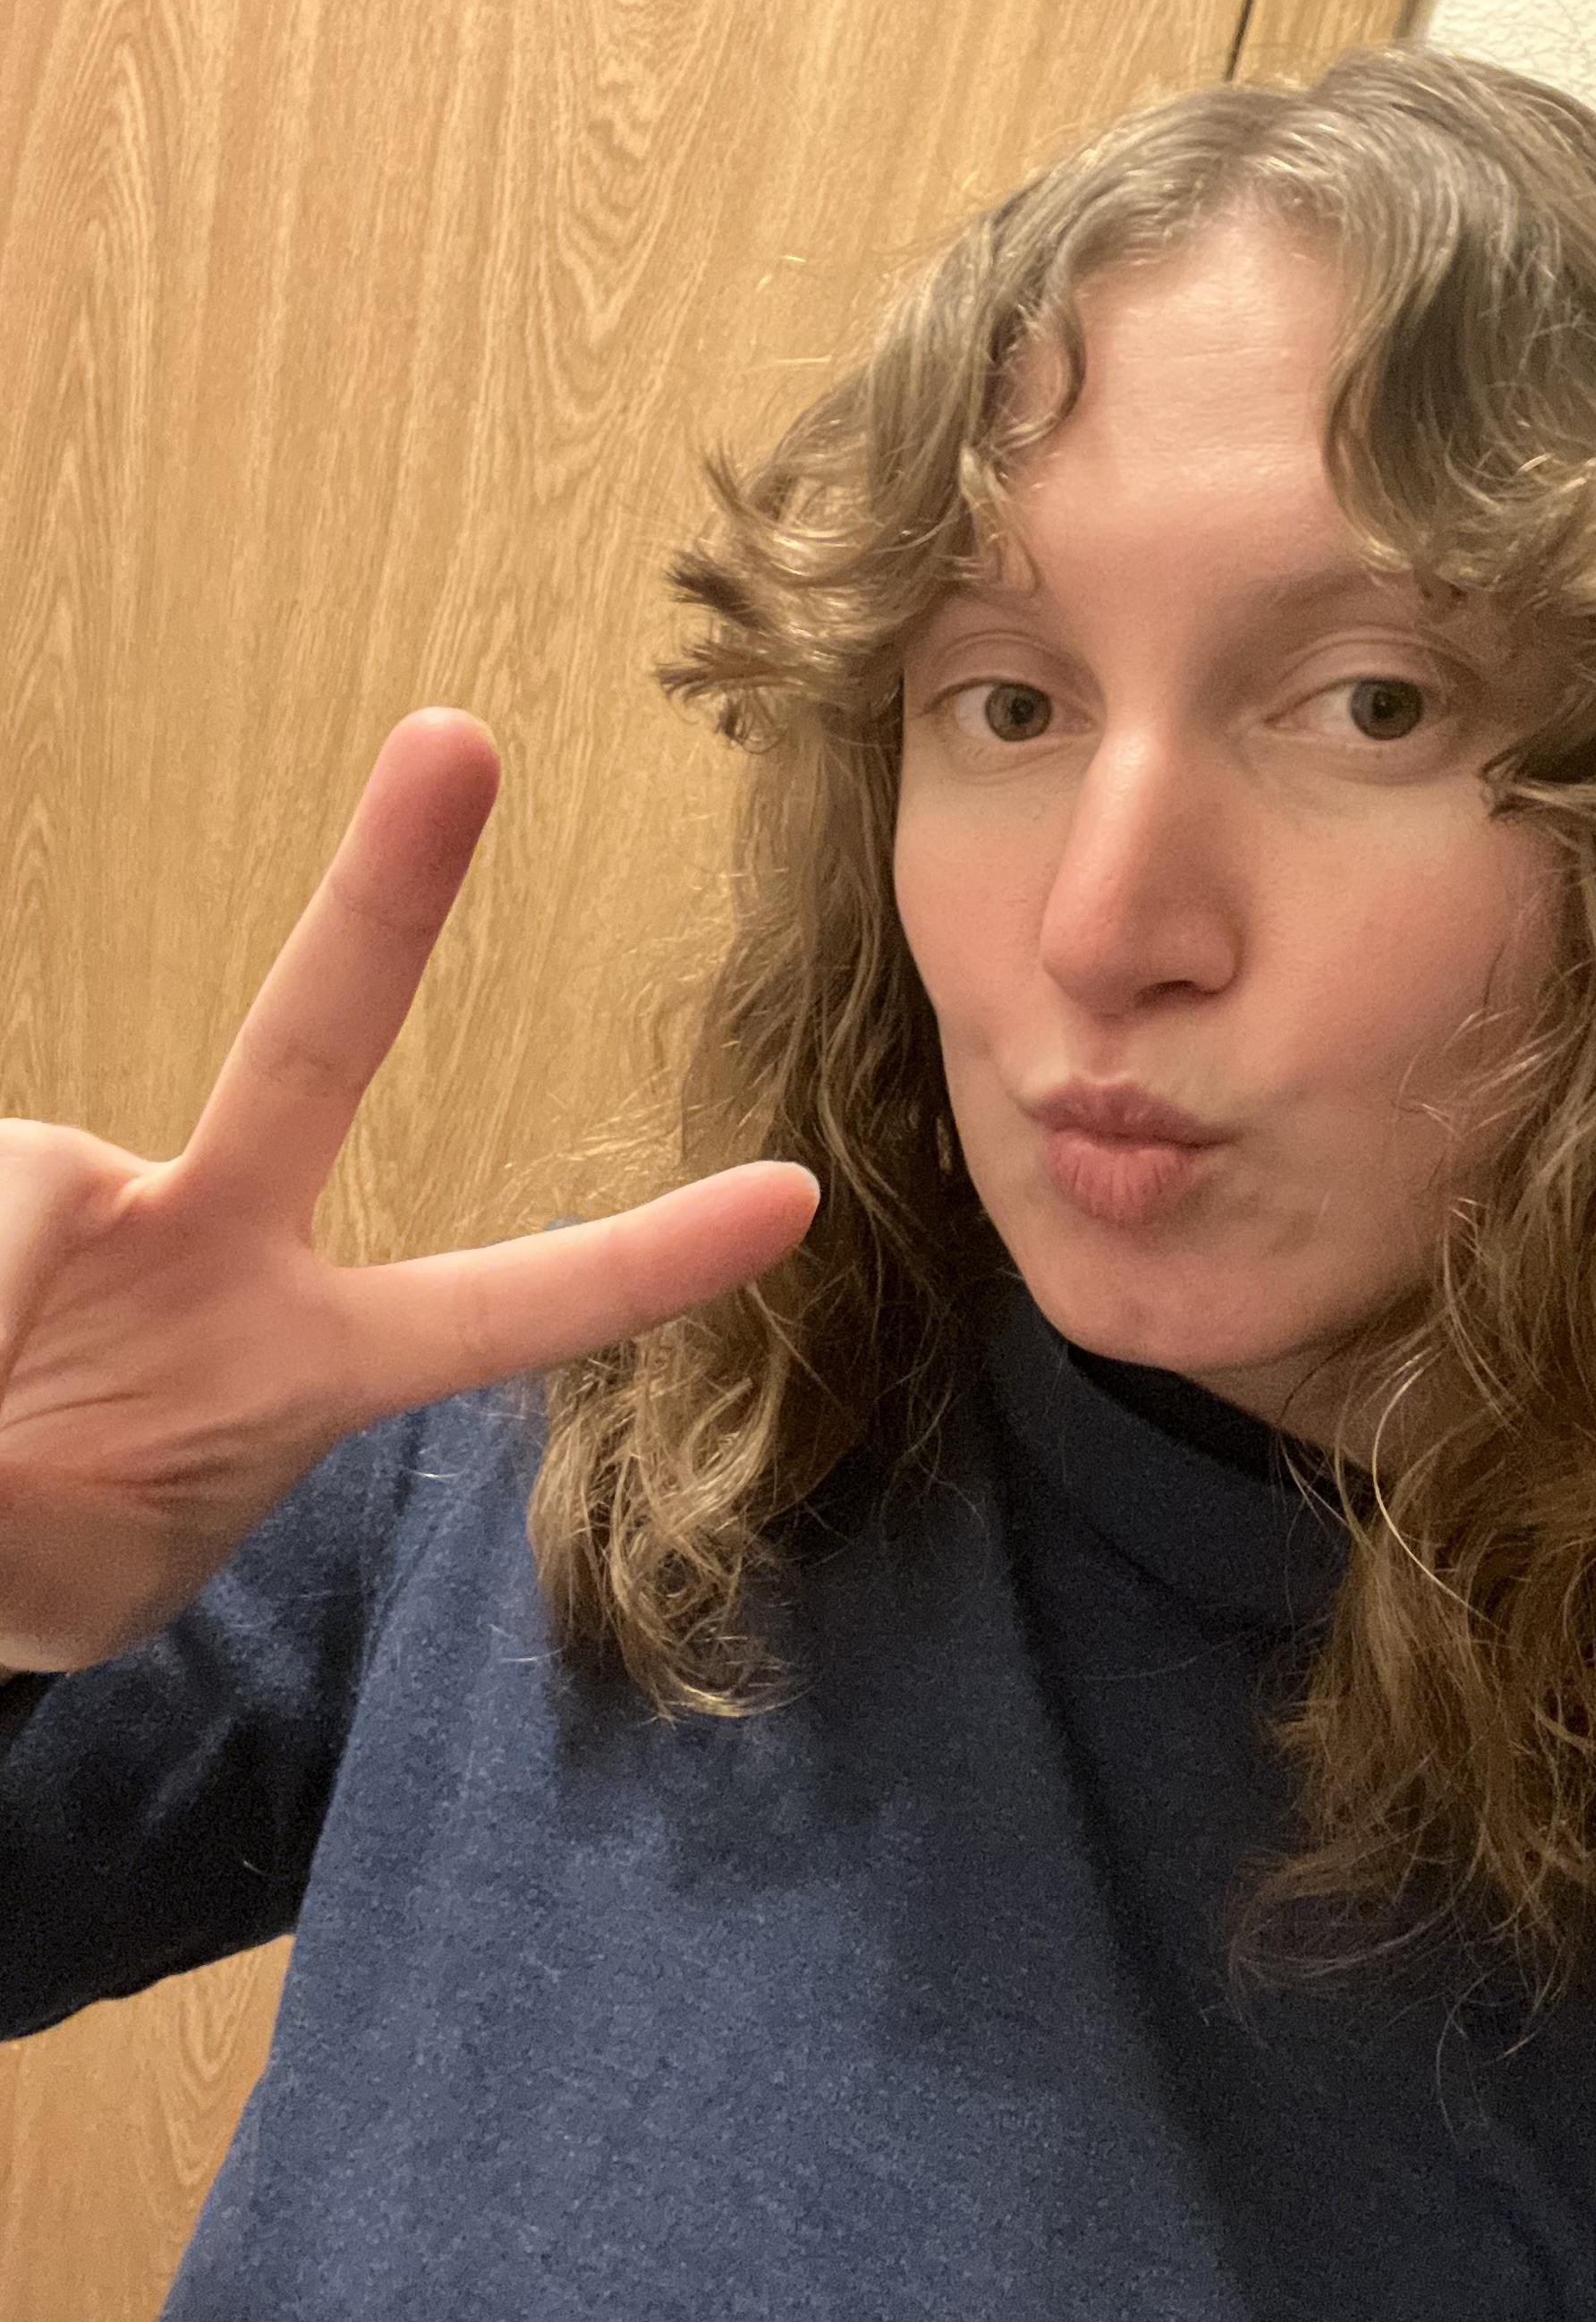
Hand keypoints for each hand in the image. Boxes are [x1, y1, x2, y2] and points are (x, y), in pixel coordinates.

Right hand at [0, 709, 819, 1671]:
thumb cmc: (56, 1540)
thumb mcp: (88, 1576)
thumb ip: (75, 1508)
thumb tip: (11, 1370)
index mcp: (313, 1353)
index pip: (503, 1307)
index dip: (640, 1265)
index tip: (791, 1199)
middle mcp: (220, 1235)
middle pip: (316, 1043)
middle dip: (392, 892)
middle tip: (461, 745)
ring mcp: (88, 1187)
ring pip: (25, 1209)